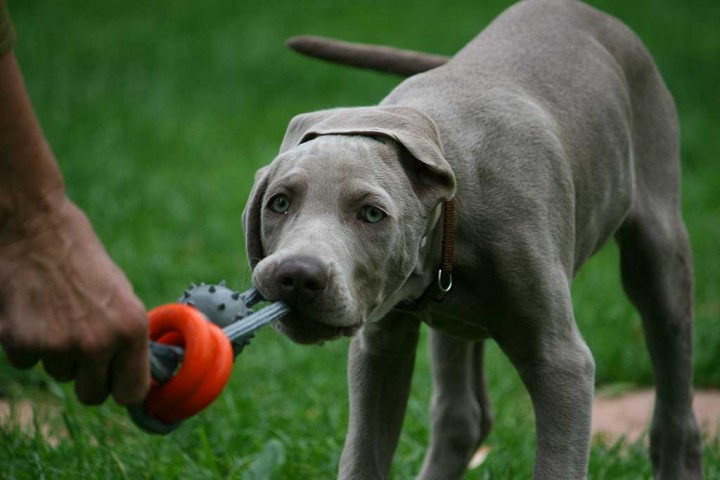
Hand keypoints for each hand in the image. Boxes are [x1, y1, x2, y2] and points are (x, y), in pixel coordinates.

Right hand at [0, 198, 149, 404]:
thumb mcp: (121, 294)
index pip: (132, 392)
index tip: (116, 381)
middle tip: (81, 345)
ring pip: (59, 374)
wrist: (34, 227)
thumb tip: (130, 374)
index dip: (122, 388)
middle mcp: (98, 342)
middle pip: (92, 395)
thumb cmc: (81, 257)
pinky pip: (28, 362)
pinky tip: (32, 311)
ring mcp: (58, 345)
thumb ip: (126, 336)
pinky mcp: (21, 343)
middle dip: (87, 377)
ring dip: (57, 354)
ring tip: (57, 312)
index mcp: (131, 328)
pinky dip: (27, 343)